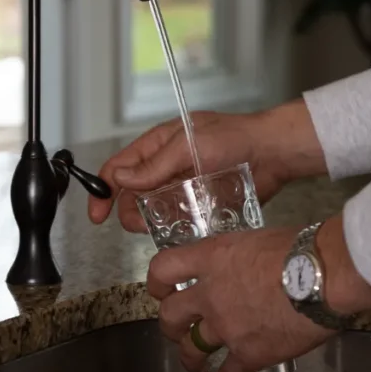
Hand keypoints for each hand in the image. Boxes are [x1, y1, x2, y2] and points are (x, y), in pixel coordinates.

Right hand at [89, 100, 325, 231]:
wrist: (272, 154)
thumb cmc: (234, 138)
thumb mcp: (188, 146)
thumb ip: (154, 165)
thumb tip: (121, 177)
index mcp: (158, 146)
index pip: (119, 168)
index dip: (103, 190)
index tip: (98, 215)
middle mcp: (166, 168)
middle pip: (132, 195)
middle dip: (129, 212)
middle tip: (140, 225)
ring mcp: (182, 187)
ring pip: (153, 212)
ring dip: (151, 222)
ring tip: (162, 228)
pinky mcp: (199, 205)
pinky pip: (178, 221)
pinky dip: (173, 229)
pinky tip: (180, 233)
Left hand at [147, 216, 370, 371]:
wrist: (322, 275)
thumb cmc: (298, 247)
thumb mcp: (257, 239)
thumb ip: (242, 257)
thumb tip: (249, 265)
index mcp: (211, 260)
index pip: (165, 269)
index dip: (157, 282)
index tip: (161, 289)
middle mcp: (210, 294)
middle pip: (171, 315)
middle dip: (170, 325)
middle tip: (176, 329)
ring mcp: (226, 327)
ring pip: (191, 349)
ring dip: (189, 359)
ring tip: (194, 364)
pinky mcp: (249, 353)